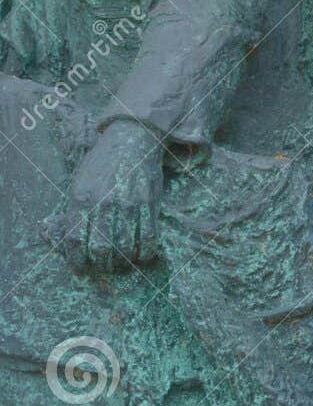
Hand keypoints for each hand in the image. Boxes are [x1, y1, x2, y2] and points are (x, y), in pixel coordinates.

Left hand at [48, 121, 162, 272]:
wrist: (132, 137)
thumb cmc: (103, 161)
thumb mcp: (80, 181)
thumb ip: (75, 209)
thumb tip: (69, 239)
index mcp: (82, 197)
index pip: (75, 240)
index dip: (77, 260)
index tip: (81, 268)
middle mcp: (104, 203)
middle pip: (100, 248)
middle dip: (100, 264)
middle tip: (102, 265)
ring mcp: (128, 204)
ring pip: (124, 247)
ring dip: (122, 261)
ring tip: (120, 261)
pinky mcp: (149, 203)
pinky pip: (148, 238)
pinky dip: (145, 252)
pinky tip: (140, 254)